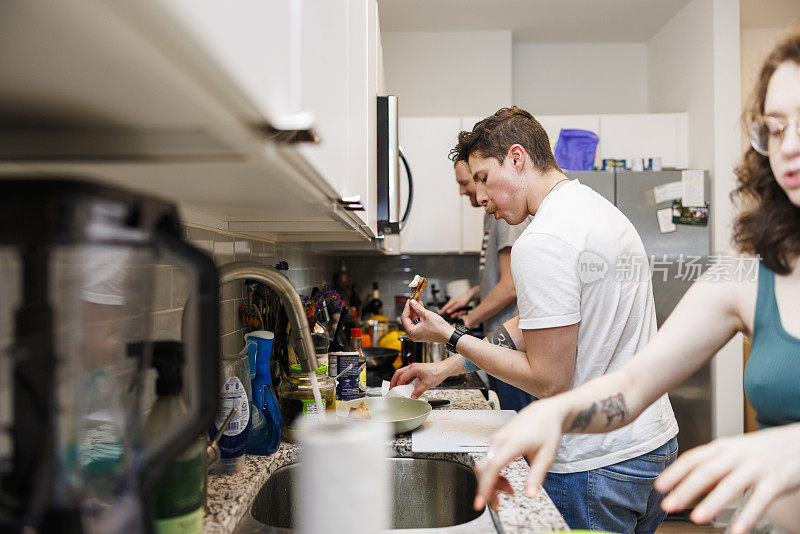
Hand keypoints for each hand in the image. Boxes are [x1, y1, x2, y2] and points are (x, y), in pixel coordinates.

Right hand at [389, 360, 451, 398]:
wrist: (443, 369)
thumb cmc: (437, 373)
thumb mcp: (427, 384)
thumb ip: (418, 391)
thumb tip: (412, 397)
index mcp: (413, 369)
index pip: (401, 377)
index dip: (397, 385)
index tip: (395, 391)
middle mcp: (412, 367)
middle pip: (398, 373)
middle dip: (394, 381)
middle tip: (391, 388)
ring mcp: (414, 367)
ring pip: (402, 372)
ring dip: (399, 380)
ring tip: (398, 387)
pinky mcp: (417, 369)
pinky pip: (407, 373)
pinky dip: (404, 379)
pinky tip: (407, 385)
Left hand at [401, 298, 452, 344]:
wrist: (448, 335)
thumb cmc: (439, 329)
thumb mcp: (426, 315)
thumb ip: (417, 308)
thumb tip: (412, 302)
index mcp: (411, 332)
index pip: (404, 317)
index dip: (407, 307)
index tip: (409, 301)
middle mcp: (413, 334)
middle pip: (408, 318)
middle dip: (411, 308)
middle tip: (413, 300)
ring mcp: (417, 333)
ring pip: (413, 320)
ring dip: (415, 311)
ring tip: (417, 302)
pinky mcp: (422, 332)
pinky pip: (418, 322)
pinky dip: (419, 315)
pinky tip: (421, 308)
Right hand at [440, 290, 472, 314]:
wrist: (471, 296)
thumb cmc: (465, 298)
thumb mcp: (459, 304)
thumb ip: (453, 308)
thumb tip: (447, 311)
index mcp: (451, 302)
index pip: (444, 308)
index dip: (441, 311)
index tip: (439, 314)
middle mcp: (453, 304)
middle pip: (451, 312)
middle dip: (455, 314)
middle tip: (458, 313)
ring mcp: (456, 305)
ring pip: (455, 312)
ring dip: (459, 313)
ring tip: (463, 311)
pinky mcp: (459, 307)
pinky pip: (458, 312)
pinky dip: (461, 312)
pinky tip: (464, 311)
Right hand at [473, 399, 564, 510]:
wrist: (543, 412)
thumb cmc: (546, 431)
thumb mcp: (546, 456)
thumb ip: (536, 476)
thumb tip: (530, 495)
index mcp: (513, 443)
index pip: (493, 467)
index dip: (485, 486)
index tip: (480, 502)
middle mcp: (500, 440)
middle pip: (483, 468)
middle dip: (486, 489)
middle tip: (497, 504)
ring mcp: (496, 440)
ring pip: (484, 466)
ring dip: (492, 482)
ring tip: (509, 491)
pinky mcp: (495, 442)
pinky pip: (488, 460)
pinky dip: (493, 474)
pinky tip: (505, 480)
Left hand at [655, 424, 799, 533]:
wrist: (798, 441)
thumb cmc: (761, 450)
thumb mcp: (734, 452)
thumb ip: (712, 467)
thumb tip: (685, 484)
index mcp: (722, 447)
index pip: (693, 459)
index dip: (674, 473)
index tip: (658, 488)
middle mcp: (736, 455)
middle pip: (706, 472)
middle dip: (685, 490)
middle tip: (668, 506)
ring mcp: (756, 467)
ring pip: (731, 485)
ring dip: (712, 503)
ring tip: (696, 519)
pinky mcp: (776, 481)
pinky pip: (760, 500)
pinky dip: (748, 516)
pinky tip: (737, 531)